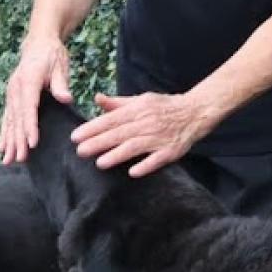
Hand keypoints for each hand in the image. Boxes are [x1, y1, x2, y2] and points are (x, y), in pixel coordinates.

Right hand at [0, 36, 73, 163]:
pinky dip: (4, 134)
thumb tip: (66, 98)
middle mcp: (15, 89)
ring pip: (9, 121)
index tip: (32, 142)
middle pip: (17, 118)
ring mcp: (11, 94)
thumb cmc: (52, 54)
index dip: (30, 126)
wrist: (39, 43)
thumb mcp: (60, 65)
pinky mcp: (12, 98)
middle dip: (17, 139)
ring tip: (8, 160)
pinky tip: (2, 148)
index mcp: (28, 80)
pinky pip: (7, 118)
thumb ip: (61, 83)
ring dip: (9, 141)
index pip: (29, 107)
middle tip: (20, 158)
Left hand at [72, 92, 213, 177]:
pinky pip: (157, 159)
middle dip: (98, 143)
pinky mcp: (171, 151)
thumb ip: (118, 103)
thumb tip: (97, 99)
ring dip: (117, 155)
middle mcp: (147, 123)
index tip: (76, 136)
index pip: (111, 119)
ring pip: (135, 147)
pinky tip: (133, 172)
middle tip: (80, 151)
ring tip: (100, 163)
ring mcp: (159, 137)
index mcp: (138, 109)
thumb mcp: (141, 100)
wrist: (196, 112)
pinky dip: (146, 165)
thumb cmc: (164, 107)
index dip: (93, 128)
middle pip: (119, 134)